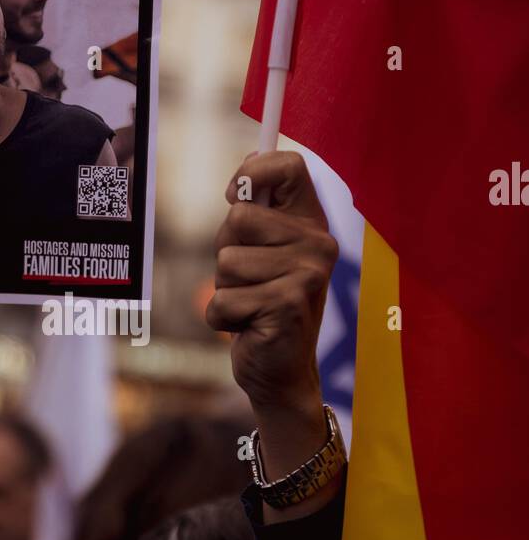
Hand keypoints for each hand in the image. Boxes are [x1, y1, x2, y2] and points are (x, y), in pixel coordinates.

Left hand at [206, 151, 340, 513]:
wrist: (281, 373)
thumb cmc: (262, 306)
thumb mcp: (259, 254)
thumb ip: (254, 215)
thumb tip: (242, 173)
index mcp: (311, 224)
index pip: (289, 166)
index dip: (253, 172)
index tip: (233, 196)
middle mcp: (318, 244)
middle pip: (237, 218)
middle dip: (225, 254)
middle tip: (248, 281)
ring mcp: (307, 276)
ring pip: (225, 263)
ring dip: (224, 290)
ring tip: (250, 306)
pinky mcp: (287, 306)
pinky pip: (221, 301)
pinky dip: (222, 320)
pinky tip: (249, 328)